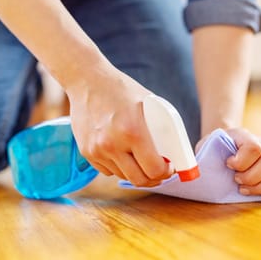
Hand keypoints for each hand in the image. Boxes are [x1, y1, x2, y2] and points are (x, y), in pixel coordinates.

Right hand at [66, 67, 172, 186]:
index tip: (169, 167)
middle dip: (153, 178)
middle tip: (158, 169)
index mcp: (132, 131)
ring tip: (140, 158)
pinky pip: (107, 170)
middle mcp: (112, 144)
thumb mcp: (149, 102)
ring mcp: (97, 150)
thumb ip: (161, 127)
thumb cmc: (121, 89)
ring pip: (122, 176)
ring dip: (135, 171)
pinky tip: (121, 151)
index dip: (166, 171)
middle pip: (139, 179)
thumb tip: (175, 151)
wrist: (87, 80)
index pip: (154, 168)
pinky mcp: (86, 152)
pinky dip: (117, 166)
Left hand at [200, 128, 260, 197]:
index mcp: (243, 135)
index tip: (228, 165)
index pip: (253, 147)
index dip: (242, 161)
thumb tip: (196, 171)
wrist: (224, 142)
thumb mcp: (205, 146)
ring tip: (244, 189)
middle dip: (251, 177)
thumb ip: (203, 155)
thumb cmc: (214, 147)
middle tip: (236, 181)